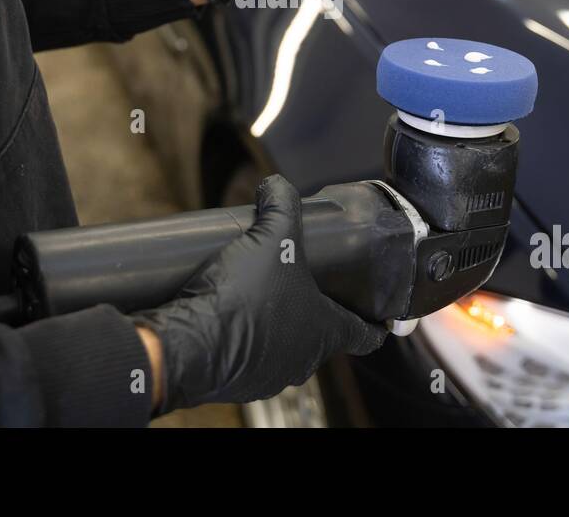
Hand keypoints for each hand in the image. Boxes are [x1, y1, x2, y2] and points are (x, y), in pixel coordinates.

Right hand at [135, 174, 386, 412]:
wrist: (187, 344)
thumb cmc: (241, 297)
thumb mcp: (270, 237)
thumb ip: (280, 205)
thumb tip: (277, 184)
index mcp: (325, 331)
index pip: (365, 335)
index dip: (375, 324)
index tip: (381, 320)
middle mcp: (303, 361)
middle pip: (320, 338)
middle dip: (315, 314)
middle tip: (305, 286)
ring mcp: (269, 377)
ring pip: (284, 350)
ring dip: (278, 328)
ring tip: (261, 296)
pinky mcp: (236, 384)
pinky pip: (249, 360)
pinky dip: (245, 340)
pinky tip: (230, 316)